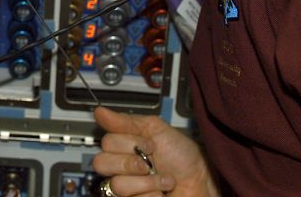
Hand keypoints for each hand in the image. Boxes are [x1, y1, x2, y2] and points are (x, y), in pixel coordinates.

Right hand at [92, 106, 218, 196]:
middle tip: (149, 162)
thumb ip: (126, 121)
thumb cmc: (182, 156)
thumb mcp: (155, 129)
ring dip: (146, 181)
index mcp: (123, 147)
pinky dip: (152, 194)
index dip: (127, 142)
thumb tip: (99, 111)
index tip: (149, 144)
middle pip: (101, 163)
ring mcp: (127, 189)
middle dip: (129, 162)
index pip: (105, 142)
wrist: (201, 181)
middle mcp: (121, 168)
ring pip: (116, 184)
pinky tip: (162, 192)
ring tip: (164, 180)